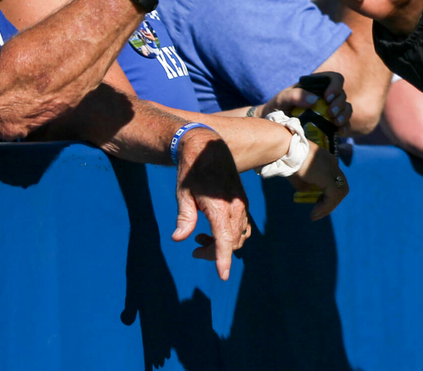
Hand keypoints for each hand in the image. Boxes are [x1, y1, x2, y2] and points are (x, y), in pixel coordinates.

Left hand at [172, 127, 250, 280]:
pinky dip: (231, 234)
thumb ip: (185, 217)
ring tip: (201, 239)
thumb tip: (179, 238)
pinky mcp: (242, 201)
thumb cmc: (191, 171)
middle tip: (195, 250)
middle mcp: (235, 207)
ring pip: (239, 235)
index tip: (223, 276)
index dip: (223, 259)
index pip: (225, 240)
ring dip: (224, 243)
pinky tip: (214, 230)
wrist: (208, 147)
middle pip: (232, 242)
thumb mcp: (183, 193)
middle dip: (216, 253)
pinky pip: (243, 225)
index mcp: (220, 207)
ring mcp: (242, 204)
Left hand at [258, 85, 351, 130]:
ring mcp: (330, 111)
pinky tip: (340, 132)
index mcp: (318, 85)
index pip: (335, 78)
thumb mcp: (282, 98)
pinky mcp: (331, 125)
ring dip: (344, 115)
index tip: (327, 97)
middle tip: (330, 113)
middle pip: (342, 95)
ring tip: (336, 122)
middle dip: (339, 103)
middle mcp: (326, 97)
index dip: (335, 86)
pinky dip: (345, 127)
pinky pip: (344, 124)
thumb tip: (314, 100)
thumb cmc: (278, 107)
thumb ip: (294, 95)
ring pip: (346, 109)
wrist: (275, 125)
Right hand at [286, 141, 349, 219]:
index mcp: (326, 159)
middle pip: (341, 186)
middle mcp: (332, 163)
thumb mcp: (297, 172)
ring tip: (316, 215)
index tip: (317, 202)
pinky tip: (315, 213)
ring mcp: (331, 169)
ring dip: (329, 206)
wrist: (284, 148)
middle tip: (318, 211)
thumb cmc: (286, 157)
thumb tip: (307, 190)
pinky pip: (333, 196)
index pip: (334, 178)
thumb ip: (304, 182)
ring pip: (340, 192)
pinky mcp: (328, 177)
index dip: (328, 192)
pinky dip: (326, 207)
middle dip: (331, 201)